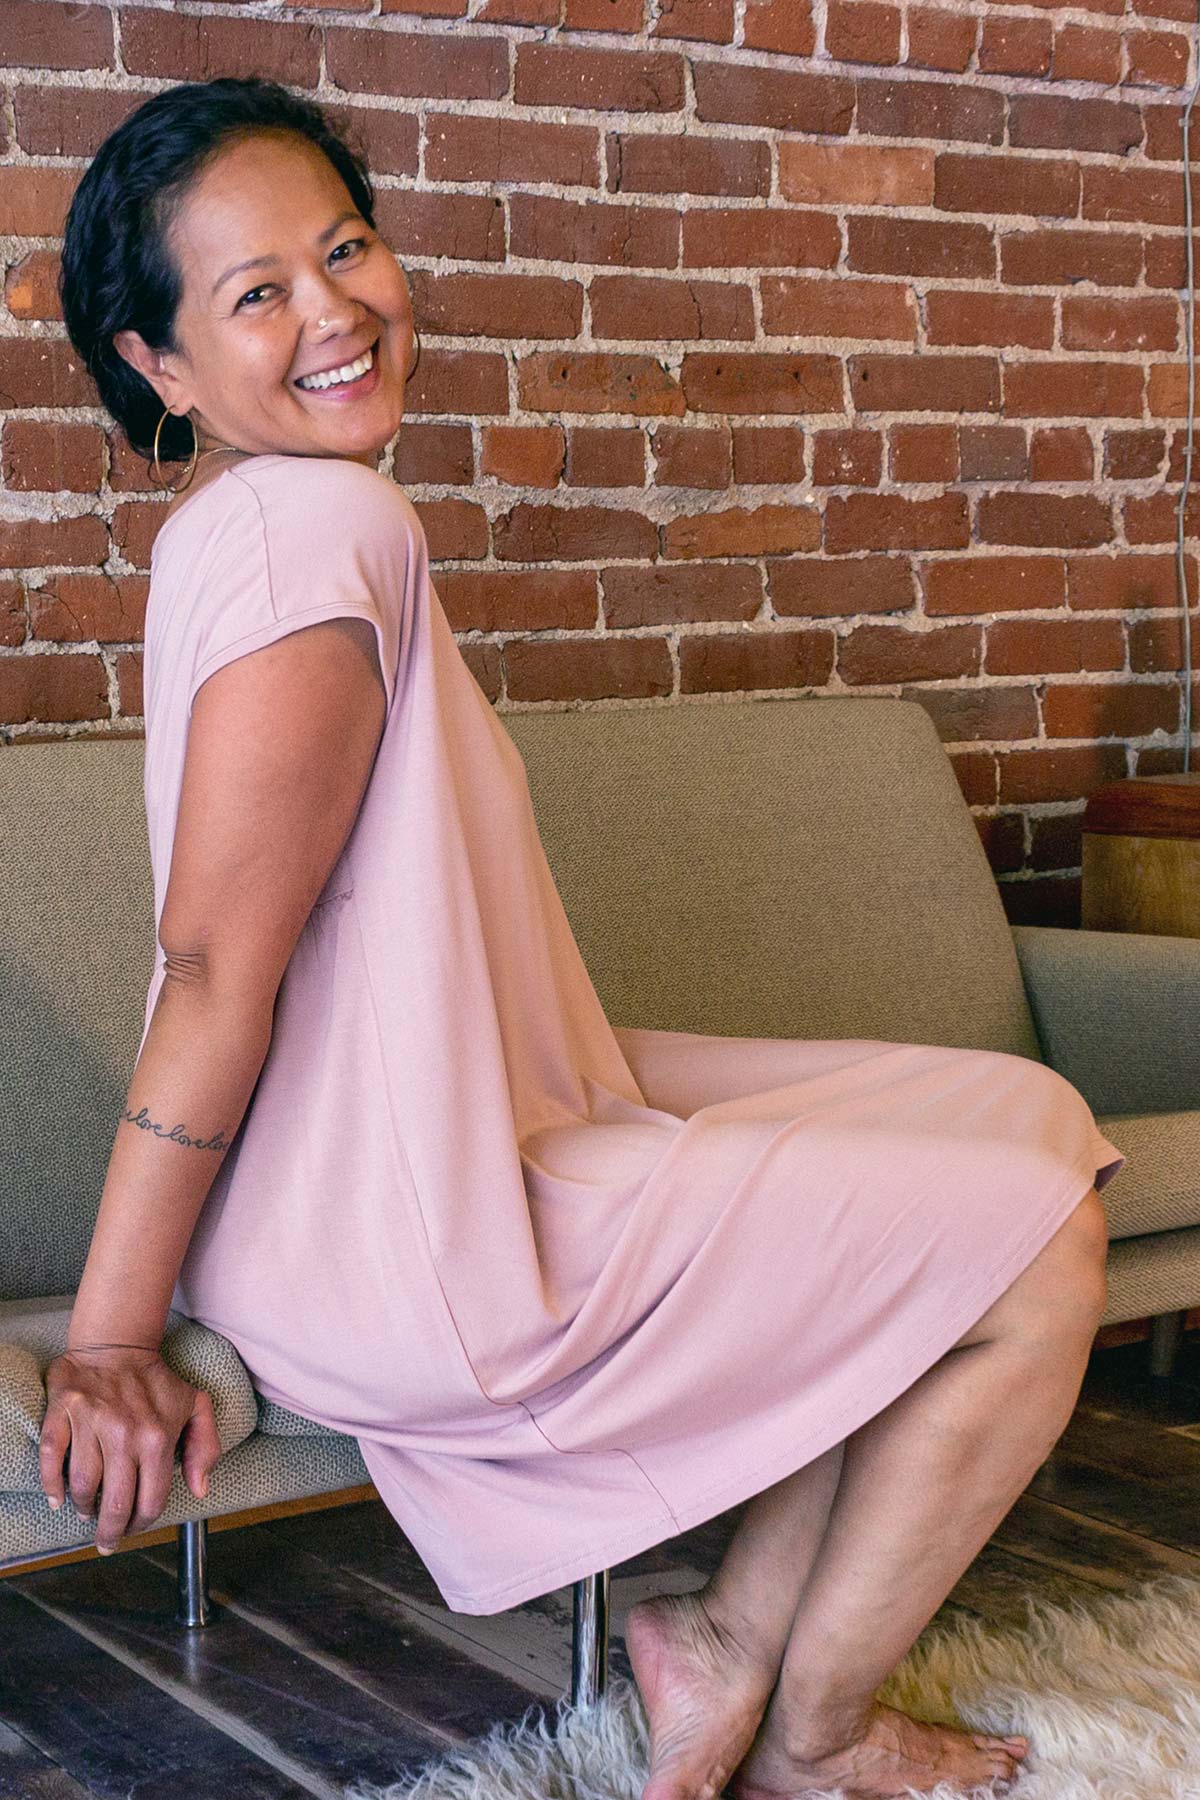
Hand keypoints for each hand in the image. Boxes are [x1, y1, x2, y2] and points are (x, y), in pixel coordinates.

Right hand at [39, 1344, 222, 1553]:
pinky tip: (58, 1498)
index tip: (135, 1530)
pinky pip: (52, 1456)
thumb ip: (205, 1447)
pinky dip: (51, 1483)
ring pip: (83, 1485)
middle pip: (115, 1503)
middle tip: (107, 1540)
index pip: (150, 1500)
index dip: (143, 1523)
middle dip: (111, 1531)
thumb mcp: (196, 1406)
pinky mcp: (63, 1412)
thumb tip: (200, 1489)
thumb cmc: (156, 1381)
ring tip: (87, 1512)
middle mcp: (124, 1434)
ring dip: (84, 1508)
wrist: (117, 1344)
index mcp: (157, 1437)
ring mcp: (91, 1423)